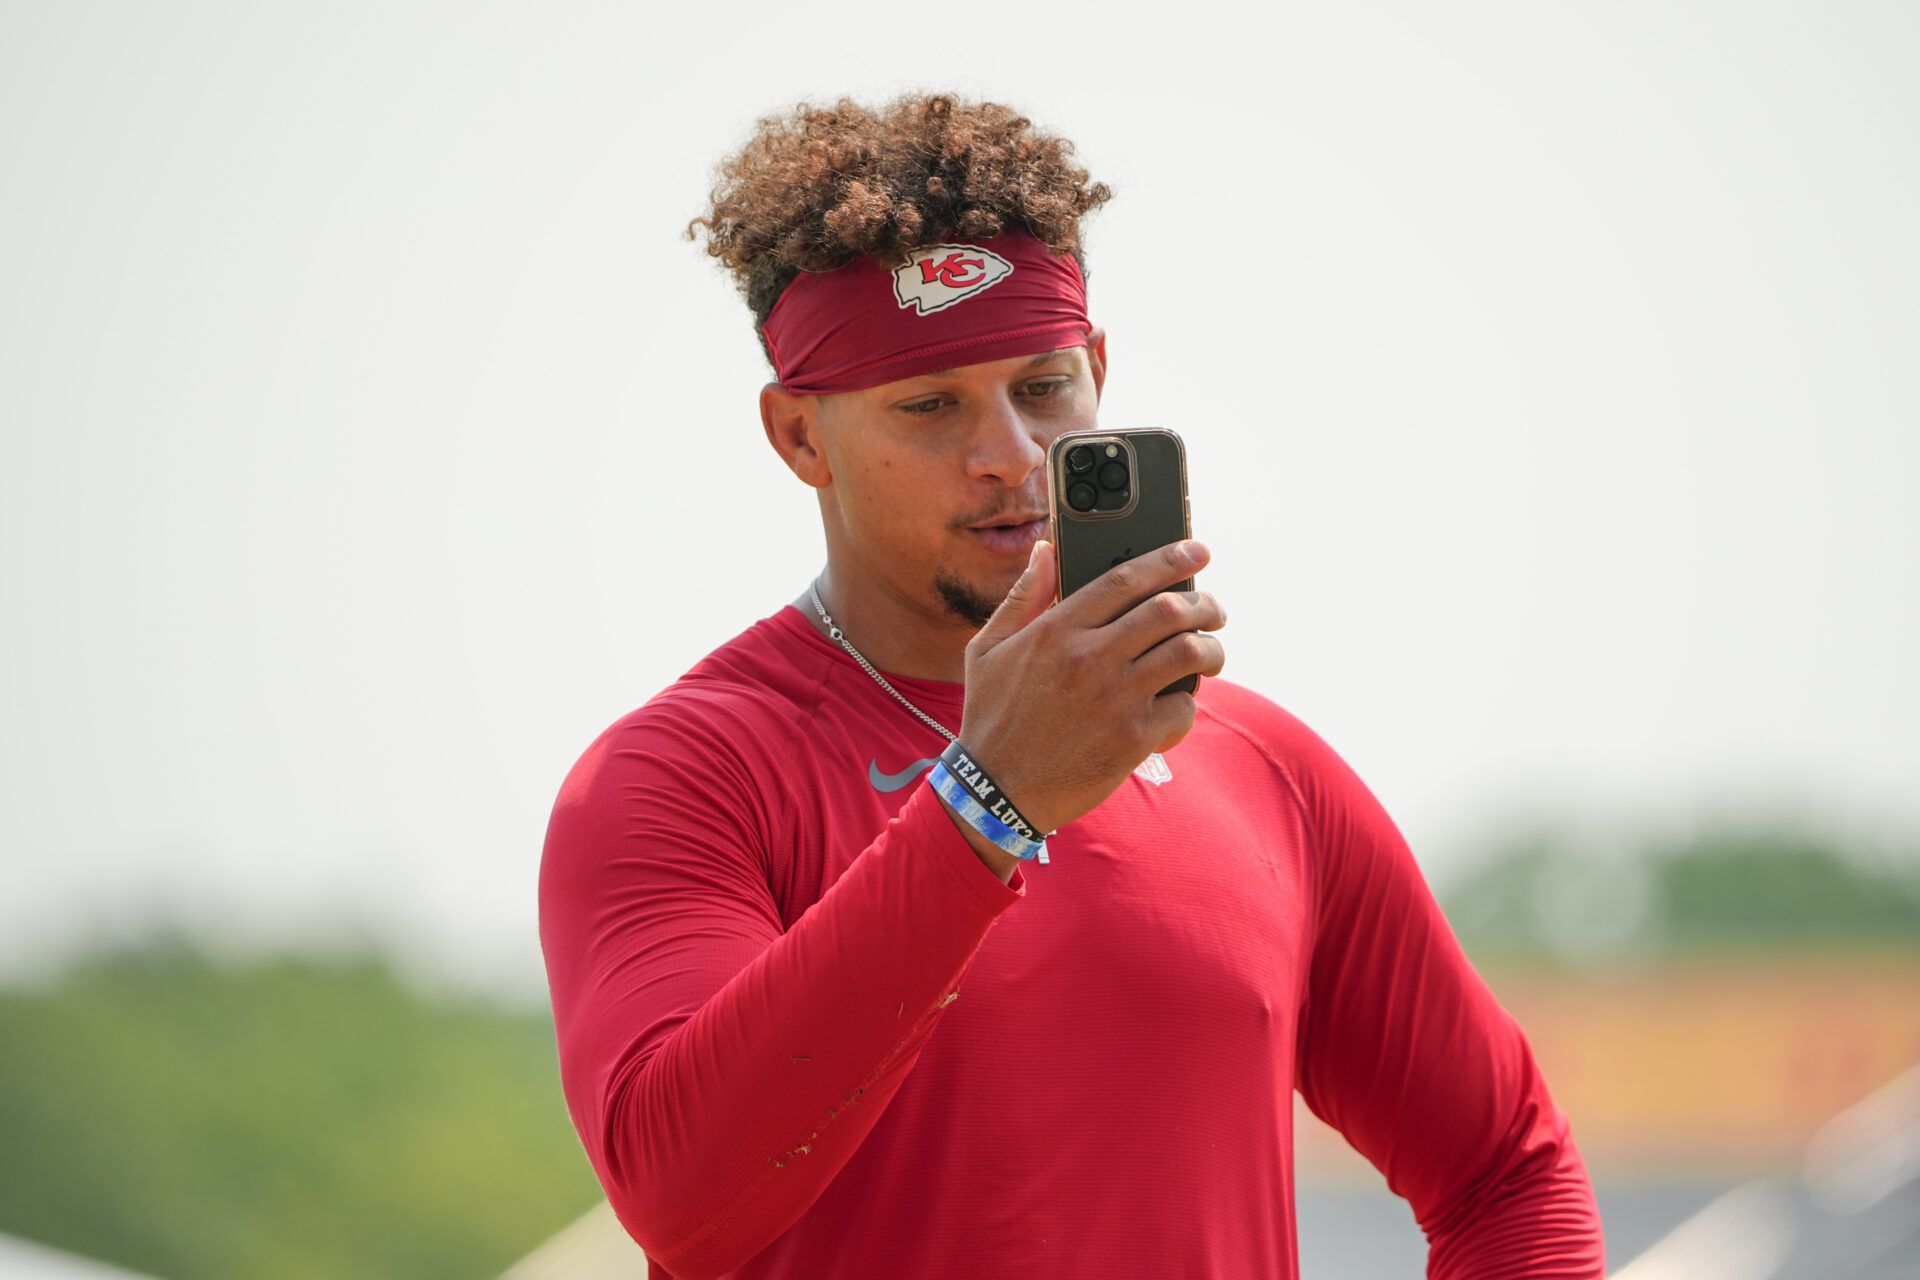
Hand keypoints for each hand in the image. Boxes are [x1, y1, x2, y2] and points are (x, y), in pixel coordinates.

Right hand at [954, 538, 1226, 833]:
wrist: (996, 792)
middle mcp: (1088, 658)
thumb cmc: (992, 717)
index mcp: (1056, 630)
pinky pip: (1183, 707)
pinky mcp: (1132, 739)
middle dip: (1204, 604)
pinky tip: (1177, 707)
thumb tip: (1046, 550)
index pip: (1125, 579)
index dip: (1169, 560)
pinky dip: (1188, 704)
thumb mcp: (989, 649)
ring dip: (1211, 649)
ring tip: (1210, 653)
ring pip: (1187, 653)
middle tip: (1213, 609)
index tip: (1197, 552)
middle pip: (1169, 611)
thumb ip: (1023, 596)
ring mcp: (1114, 698)